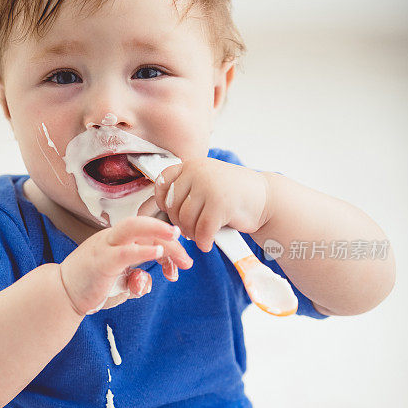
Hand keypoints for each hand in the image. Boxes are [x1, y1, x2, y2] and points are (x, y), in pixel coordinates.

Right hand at [59, 215, 192, 315]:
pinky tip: (157, 252)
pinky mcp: (101, 261)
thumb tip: (148, 279)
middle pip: (145, 227)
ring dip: (157, 231)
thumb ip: (136, 281)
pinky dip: (142, 250)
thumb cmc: (91, 288)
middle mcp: (112, 239)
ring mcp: (105, 247)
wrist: (62, 296)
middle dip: (169, 238)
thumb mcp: (120, 284)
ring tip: (175, 238)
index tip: (181, 265)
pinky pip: (124, 252)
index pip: (148, 235)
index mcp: (118, 241)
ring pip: (133, 228)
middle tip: (187, 259)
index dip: (169, 247)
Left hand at [154, 158, 269, 251]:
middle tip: (194, 227)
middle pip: (172, 207)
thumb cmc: (230, 195)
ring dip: (192, 233)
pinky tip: (209, 242)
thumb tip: (142, 212)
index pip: (161, 184)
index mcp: (189, 165)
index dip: (164, 203)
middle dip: (180, 223)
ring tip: (202, 234)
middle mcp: (197, 172)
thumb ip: (179, 194)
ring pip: (185, 220)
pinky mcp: (220, 204)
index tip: (175, 212)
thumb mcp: (202, 186)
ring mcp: (209, 187)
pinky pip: (202, 230)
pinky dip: (204, 241)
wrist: (265, 198)